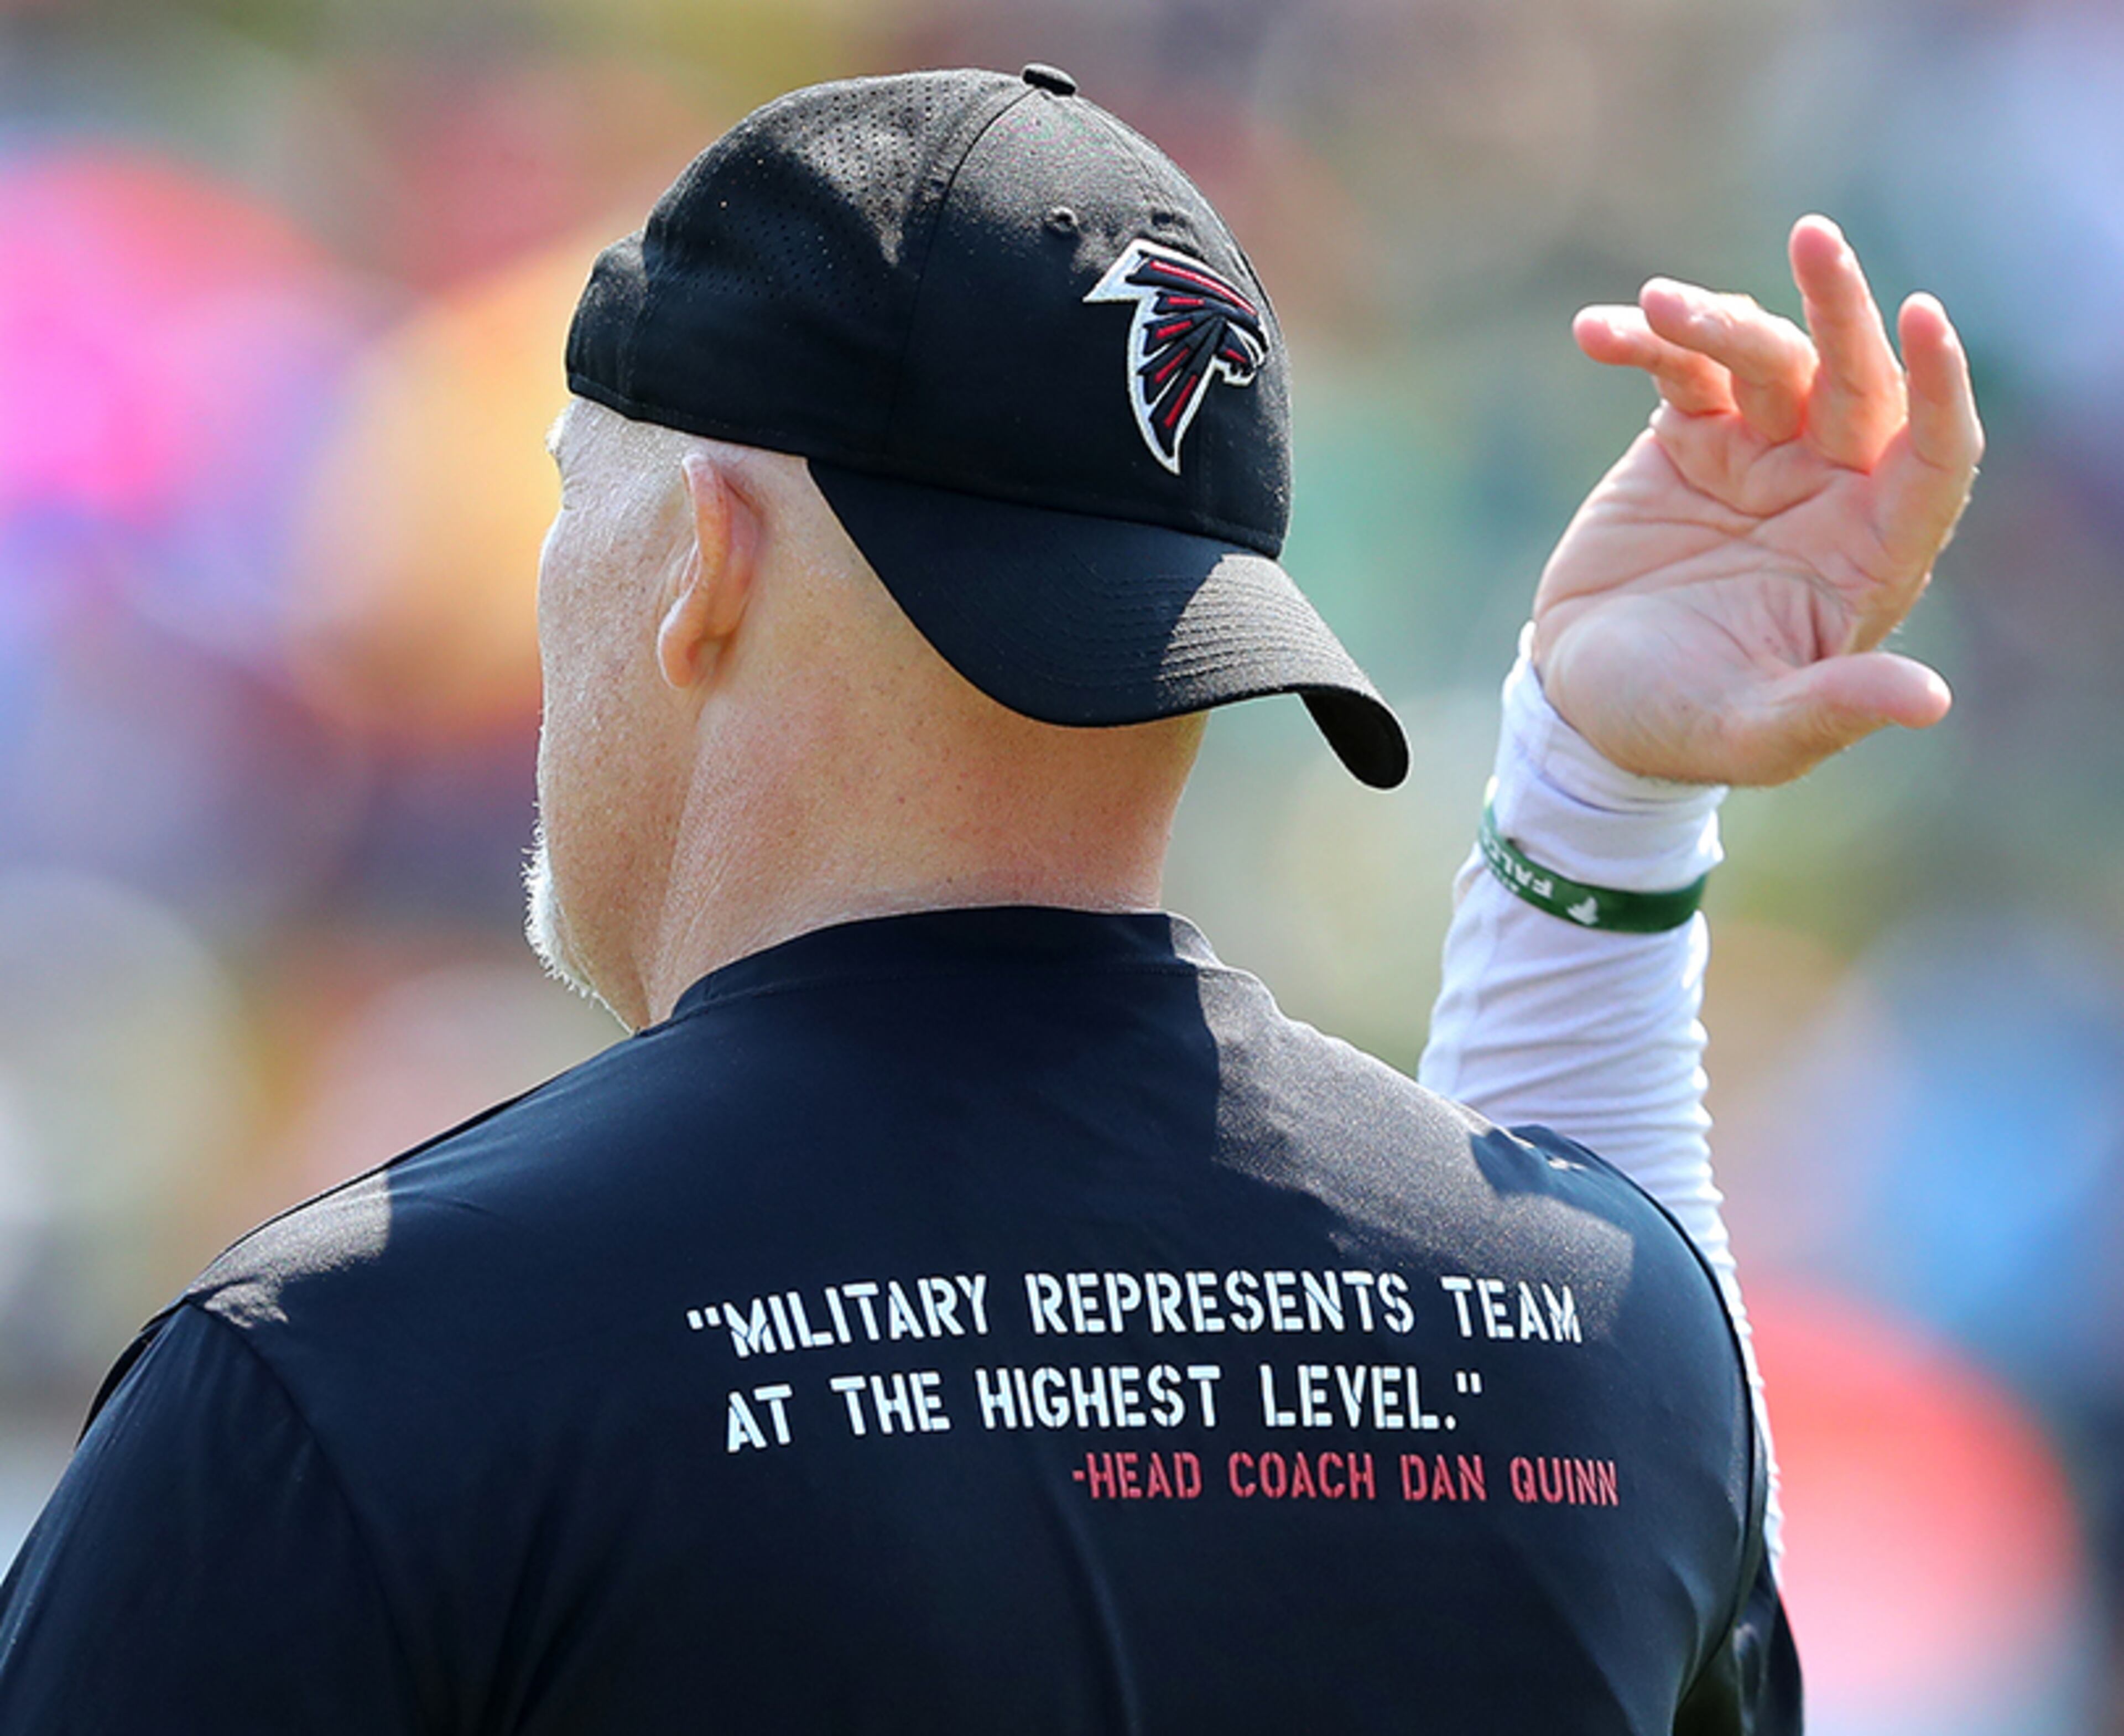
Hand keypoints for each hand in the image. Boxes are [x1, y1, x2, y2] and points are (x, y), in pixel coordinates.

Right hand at [1531, 215, 1981, 786]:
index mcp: (1869, 554)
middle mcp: (1829, 493)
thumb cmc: (1681, 729)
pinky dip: (1640, 343)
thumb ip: (1834, 709)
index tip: (1924, 317)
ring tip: (1654, 311)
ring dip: (1714, 323)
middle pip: (1856, 378)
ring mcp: (1758, 459)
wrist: (1584, 705)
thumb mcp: (1757, 734)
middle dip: (1840, 307)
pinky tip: (1595, 335)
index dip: (1940, 387)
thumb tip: (1928, 702)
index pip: (1935, 453)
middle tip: (1814, 240)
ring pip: (1763, 359)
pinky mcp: (1687, 443)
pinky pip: (1678, 370)